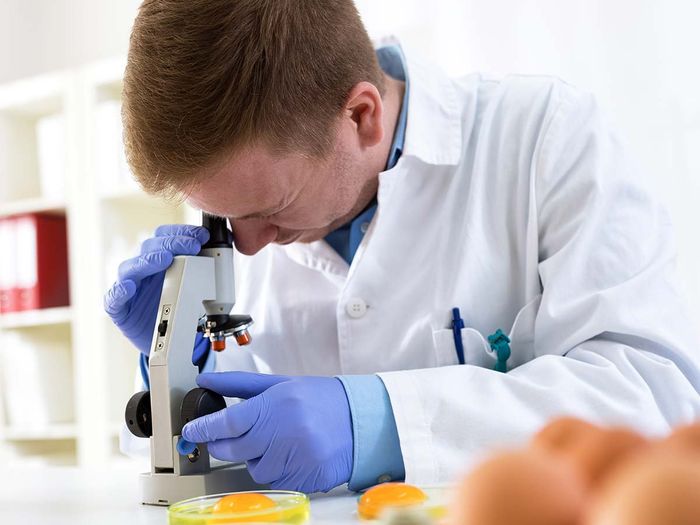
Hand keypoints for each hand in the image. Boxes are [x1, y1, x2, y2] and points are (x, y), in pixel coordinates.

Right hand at [103, 224, 209, 354]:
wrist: (166, 338)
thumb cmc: (176, 307)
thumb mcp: (193, 286)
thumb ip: (203, 266)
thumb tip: (224, 246)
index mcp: (159, 260)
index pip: (165, 237)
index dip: (181, 233)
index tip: (202, 235)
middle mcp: (142, 269)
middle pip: (150, 248)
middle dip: (172, 244)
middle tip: (192, 245)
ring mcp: (129, 287)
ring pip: (131, 268)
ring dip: (148, 261)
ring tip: (165, 259)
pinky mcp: (119, 308)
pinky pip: (114, 298)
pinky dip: (120, 291)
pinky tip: (129, 287)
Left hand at [182, 372, 352, 493]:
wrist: (361, 420)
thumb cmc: (321, 400)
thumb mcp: (281, 384)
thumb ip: (239, 384)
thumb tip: (206, 380)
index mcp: (274, 405)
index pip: (225, 422)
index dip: (202, 428)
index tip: (191, 430)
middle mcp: (282, 433)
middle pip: (231, 449)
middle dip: (224, 444)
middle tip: (233, 435)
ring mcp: (293, 459)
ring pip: (253, 469)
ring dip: (256, 458)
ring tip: (279, 440)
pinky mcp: (302, 478)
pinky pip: (274, 480)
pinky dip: (277, 469)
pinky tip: (293, 452)